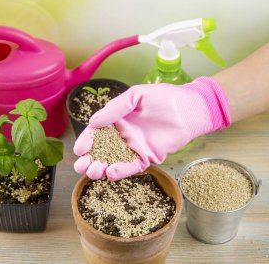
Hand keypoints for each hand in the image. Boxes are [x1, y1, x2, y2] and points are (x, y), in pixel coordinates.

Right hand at [73, 77, 230, 180]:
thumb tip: (94, 122)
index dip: (86, 141)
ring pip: (113, 161)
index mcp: (117, 120)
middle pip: (101, 150)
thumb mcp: (134, 96)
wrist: (189, 109)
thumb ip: (115, 108)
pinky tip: (111, 172)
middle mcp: (123, 135)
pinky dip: (121, 171)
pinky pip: (131, 166)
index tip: (79, 149)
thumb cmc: (163, 98)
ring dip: (101, 168)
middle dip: (89, 160)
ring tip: (93, 171)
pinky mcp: (147, 157)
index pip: (96, 132)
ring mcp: (134, 147)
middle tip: (81, 166)